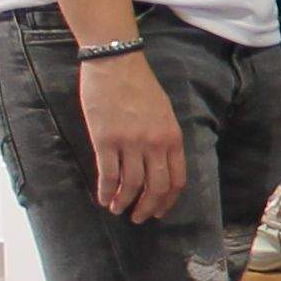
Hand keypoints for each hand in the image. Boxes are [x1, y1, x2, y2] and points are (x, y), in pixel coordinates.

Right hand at [79, 51, 183, 222]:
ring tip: (117, 209)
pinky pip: (108, 175)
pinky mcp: (106, 140)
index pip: (177, 180)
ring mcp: (130, 142)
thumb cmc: (139, 86)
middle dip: (147, 208)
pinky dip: (106, 191)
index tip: (159, 211)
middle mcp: (155, 143)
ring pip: (131, 185)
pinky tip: (103, 198)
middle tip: (138, 218)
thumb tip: (158, 166)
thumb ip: (164, 139)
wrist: (116, 63)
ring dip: (124, 202)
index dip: (167, 201)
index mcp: (172, 137)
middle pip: (156, 188)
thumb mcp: (164, 113)